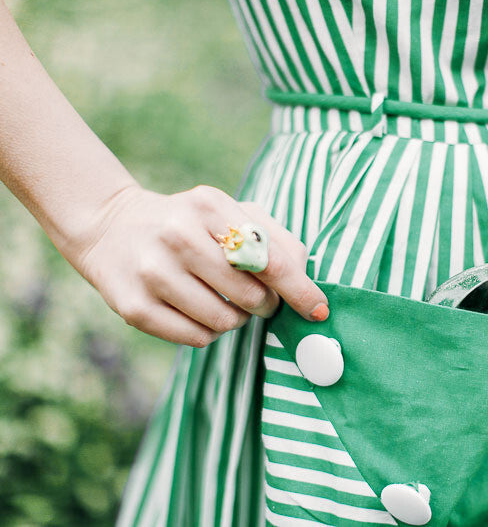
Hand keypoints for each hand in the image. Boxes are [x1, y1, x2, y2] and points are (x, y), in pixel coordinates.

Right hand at [72, 184, 327, 347]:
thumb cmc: (190, 224)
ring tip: (224, 301)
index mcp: (209, 205)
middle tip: (260, 300)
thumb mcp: (230, 213)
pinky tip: (197, 310)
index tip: (318, 309)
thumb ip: (275, 239)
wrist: (112, 228)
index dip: (300, 290)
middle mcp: (178, 235)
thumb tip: (306, 281)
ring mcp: (152, 272)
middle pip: (250, 295)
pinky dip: (208, 331)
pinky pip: (196, 339)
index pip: (270, 258)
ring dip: (237, 319)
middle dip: (266, 305)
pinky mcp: (134, 307)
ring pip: (224, 321)